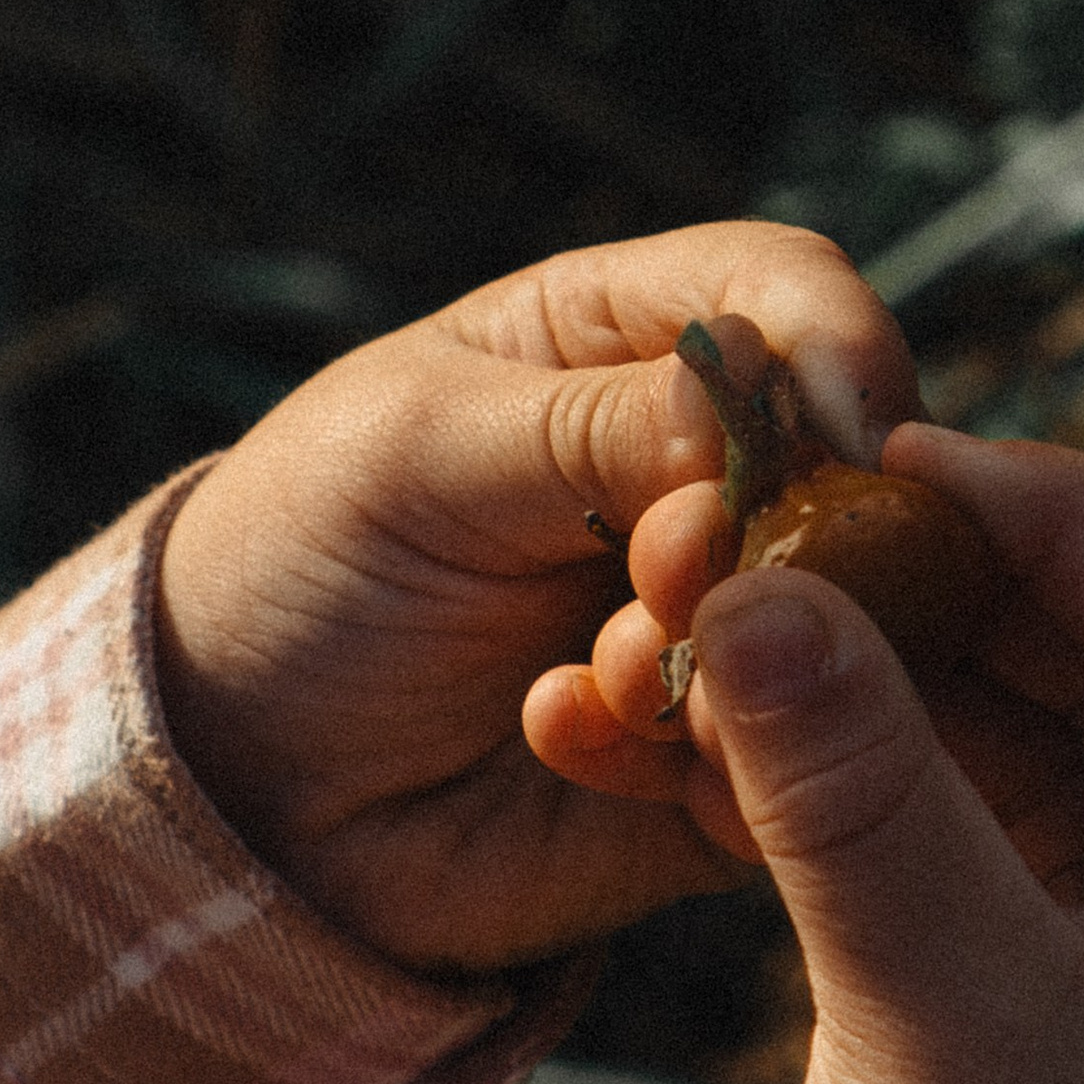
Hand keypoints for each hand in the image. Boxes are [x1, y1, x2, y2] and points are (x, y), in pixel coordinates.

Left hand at [151, 225, 923, 979]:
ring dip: (738, 655)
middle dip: (786, 530)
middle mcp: (700, 478)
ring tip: (598, 680)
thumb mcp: (415, 455)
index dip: (838, 348)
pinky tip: (578, 751)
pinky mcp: (724, 762)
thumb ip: (589, 426)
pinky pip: (798, 769)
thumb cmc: (297, 564)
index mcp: (622, 345)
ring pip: (841, 629)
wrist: (230, 786)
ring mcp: (723, 625)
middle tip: (664, 584)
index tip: (851, 431)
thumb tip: (768, 405)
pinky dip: (715, 762)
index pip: (786, 297)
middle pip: (852, 471)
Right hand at [529, 424, 1083, 1083]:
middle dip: (918, 595)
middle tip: (755, 517)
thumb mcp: (947, 1038)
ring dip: (839, 686)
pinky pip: (920, 844)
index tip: (884, 449)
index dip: (1053, 524)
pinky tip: (673, 733)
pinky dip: (809, 786)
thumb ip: (860, 799)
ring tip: (678, 619)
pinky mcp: (1012, 1014)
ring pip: (987, 754)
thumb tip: (752, 588)